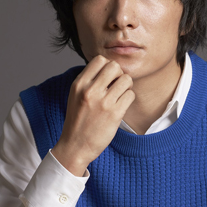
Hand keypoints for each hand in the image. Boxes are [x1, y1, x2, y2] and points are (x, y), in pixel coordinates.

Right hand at [52, 55, 134, 175]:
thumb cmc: (78, 120)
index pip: (100, 59)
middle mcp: (90, 90)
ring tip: (120, 96)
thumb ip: (88, 81)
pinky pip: (130, 95)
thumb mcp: (75, 95)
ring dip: (126, 87)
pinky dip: (128, 99)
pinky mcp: (114, 114)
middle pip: (114, 66)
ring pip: (126, 79)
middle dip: (119, 74)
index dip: (108, 66)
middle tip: (116, 86)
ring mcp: (103, 102)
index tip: (108, 78)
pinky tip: (121, 106)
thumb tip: (108, 67)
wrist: (75, 146)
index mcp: (79, 84)